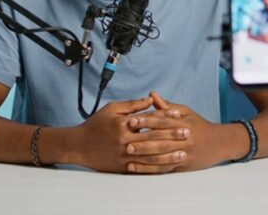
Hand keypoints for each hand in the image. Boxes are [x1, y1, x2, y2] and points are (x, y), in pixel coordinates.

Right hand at [70, 96, 188, 173]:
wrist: (79, 146)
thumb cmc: (95, 125)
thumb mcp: (112, 109)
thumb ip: (133, 105)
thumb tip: (151, 99)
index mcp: (123, 125)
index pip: (149, 120)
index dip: (166, 118)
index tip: (180, 117)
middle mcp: (124, 141)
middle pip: (154, 139)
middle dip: (173, 136)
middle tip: (188, 134)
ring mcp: (124, 156)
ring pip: (151, 157)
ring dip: (169, 156)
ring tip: (183, 153)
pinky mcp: (123, 167)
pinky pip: (144, 169)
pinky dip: (157, 168)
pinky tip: (168, 166)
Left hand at [124, 92, 232, 172]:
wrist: (219, 143)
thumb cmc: (198, 125)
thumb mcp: (186, 112)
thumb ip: (167, 106)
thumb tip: (151, 94)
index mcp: (184, 123)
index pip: (162, 121)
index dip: (146, 120)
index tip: (131, 120)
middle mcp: (184, 138)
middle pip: (160, 139)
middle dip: (142, 139)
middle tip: (125, 139)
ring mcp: (184, 153)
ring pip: (161, 155)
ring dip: (143, 155)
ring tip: (127, 152)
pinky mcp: (182, 166)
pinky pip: (162, 168)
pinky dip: (147, 169)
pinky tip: (134, 167)